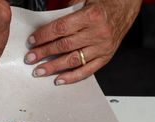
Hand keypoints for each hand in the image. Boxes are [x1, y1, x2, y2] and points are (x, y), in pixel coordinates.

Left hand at [24, 0, 141, 84]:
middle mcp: (98, 33)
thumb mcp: (83, 0)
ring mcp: (102, 47)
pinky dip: (72, 77)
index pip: (61, 28)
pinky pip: (87, 70)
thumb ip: (65, 12)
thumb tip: (43, 26)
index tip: (32, 41)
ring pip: (73, 60)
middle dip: (44, 53)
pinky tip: (59, 79)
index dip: (44, 36)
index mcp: (91, 16)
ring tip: (39, 71)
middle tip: (30, 58)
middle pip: (64, 46)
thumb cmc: (101, 4)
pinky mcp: (105, 57)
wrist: (124, 7)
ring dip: (53, 67)